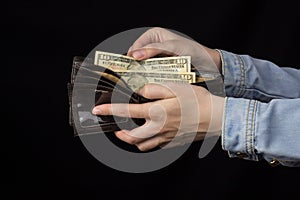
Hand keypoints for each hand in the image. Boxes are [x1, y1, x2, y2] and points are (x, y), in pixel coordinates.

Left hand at [92, 83, 224, 150]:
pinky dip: (147, 142)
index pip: (126, 112)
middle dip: (119, 133)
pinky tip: (149, 133)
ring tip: (129, 132)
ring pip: (142, 145)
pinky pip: (155, 146)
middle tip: (116, 128)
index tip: (97, 110)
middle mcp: (158, 128)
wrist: (215, 116)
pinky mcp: (173, 142)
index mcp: (156, 112)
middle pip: (131, 137)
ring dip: (131, 140)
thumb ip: (154, 89)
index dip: (109, 110)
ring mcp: (165, 137)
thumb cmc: (196, 100)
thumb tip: (139, 91)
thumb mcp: (175, 87)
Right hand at [127, 27, 221, 72]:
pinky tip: (151, 83)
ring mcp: (157, 58)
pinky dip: (151, 78)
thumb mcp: (173, 46)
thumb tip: (135, 55)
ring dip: (143, 74)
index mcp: (153, 36)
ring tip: (142, 81)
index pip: (135, 47)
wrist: (206, 63)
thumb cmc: (193, 50)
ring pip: (143, 67)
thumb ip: (153, 49)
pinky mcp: (161, 68)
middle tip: (134, 76)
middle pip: (137, 58)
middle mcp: (153, 46)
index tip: (129, 68)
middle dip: (136, 67)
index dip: (131, 57)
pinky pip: (152, 73)